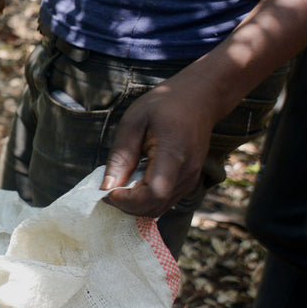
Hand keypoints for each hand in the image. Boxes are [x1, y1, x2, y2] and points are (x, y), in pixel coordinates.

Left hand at [100, 80, 217, 217]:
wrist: (200, 100)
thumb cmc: (164, 105)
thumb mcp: (133, 122)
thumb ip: (120, 155)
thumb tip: (106, 186)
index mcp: (173, 153)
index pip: (154, 192)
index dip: (128, 200)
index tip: (108, 191)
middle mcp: (186, 171)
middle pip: (155, 205)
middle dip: (126, 205)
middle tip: (107, 191)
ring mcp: (191, 178)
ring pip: (160, 207)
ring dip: (135, 205)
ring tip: (118, 187)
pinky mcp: (189, 181)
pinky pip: (166, 201)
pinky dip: (145, 200)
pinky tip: (133, 185)